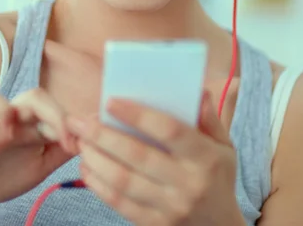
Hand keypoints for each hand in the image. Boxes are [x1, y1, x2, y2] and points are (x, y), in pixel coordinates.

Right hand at [0, 88, 77, 208]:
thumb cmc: (0, 174)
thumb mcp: (39, 168)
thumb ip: (61, 153)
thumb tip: (91, 140)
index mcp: (38, 126)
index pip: (63, 112)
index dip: (79, 123)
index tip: (89, 145)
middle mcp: (23, 117)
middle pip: (51, 100)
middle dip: (64, 118)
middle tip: (69, 144)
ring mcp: (2, 118)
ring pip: (29, 96)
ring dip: (45, 112)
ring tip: (46, 138)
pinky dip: (0, 108)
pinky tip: (7, 128)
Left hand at [68, 90, 243, 225]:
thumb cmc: (216, 177)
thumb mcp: (223, 146)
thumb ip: (208, 118)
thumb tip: (197, 91)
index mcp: (205, 157)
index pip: (169, 130)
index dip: (137, 115)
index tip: (110, 101)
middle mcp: (188, 183)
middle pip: (137, 155)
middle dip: (102, 135)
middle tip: (79, 121)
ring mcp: (170, 207)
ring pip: (122, 180)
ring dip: (95, 158)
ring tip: (80, 142)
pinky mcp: (154, 224)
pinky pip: (118, 203)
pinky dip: (97, 184)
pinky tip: (86, 167)